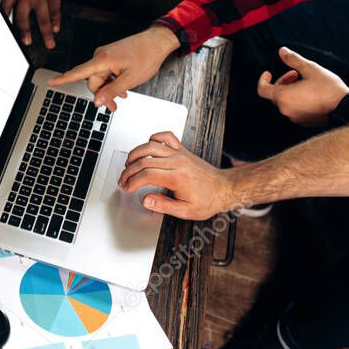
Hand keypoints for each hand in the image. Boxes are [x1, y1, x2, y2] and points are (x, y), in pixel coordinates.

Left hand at [0, 0, 73, 47]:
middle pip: (21, 16)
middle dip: (24, 32)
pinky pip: (54, 12)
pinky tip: (56, 29)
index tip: (5, 28)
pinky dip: (56, 22)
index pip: (5, 4)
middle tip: (26, 42)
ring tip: (48, 43)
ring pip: (41, 18)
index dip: (4, 18)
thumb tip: (19, 1)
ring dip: (45, 33)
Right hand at [49, 25, 179, 110]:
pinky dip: (112, 81)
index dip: (63, 79)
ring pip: (100, 78)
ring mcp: (105, 55)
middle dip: (101, 94)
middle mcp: (100, 56)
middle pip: (92, 80)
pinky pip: (106, 72)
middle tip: (113, 106)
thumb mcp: (130, 79)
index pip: (78, 72)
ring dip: (108, 88)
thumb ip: (112, 91)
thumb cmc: (147, 56)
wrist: (157, 41)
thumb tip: (96, 101)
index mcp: (102, 60)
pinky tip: (122, 87)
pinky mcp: (111, 56)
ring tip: (122, 96)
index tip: (51, 82)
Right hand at [118, 131, 238, 219]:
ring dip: (135, 154)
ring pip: (150, 146)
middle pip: (144, 161)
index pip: (146, 175)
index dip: (132, 182)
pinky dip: (153, 138)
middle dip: (129, 171)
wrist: (224, 189)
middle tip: (124, 180)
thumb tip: (146, 200)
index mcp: (177, 178)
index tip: (127, 188)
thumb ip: (164, 206)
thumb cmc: (208, 200)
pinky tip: (147, 146)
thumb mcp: (186, 211)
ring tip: (129, 163)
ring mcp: (179, 154)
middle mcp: (177, 162)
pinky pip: (165, 136)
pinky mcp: (182, 150)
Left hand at [257, 47, 348, 126]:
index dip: (263, 80)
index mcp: (283, 96)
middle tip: (296, 74)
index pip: (262, 89)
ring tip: (306, 83)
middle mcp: (285, 109)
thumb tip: (282, 51)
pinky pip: (295, 110)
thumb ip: (293, 60)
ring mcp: (295, 117)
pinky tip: (311, 94)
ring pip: (286, 102)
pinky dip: (298, 100)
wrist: (345, 107)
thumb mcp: (311, 69)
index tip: (269, 73)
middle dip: (283, 81)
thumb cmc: (328, 88)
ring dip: (291, 90)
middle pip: (275, 94)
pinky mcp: (304, 122)